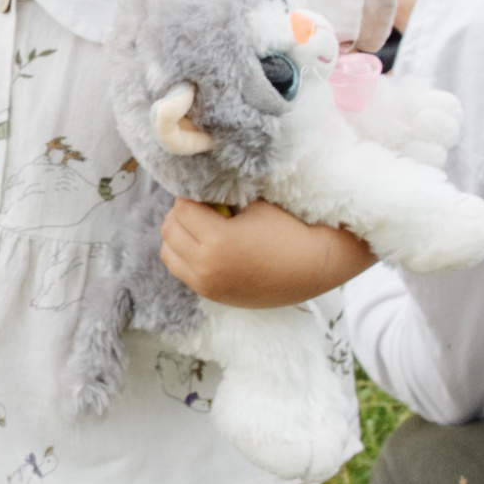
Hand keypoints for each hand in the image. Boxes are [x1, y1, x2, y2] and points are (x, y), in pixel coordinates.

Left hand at [161, 197, 373, 308]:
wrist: (314, 268)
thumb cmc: (289, 229)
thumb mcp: (253, 205)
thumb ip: (221, 198)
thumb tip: (196, 189)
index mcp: (217, 240)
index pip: (181, 209)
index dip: (189, 196)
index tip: (201, 192)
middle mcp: (207, 266)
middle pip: (170, 231)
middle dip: (181, 214)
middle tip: (199, 206)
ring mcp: (208, 285)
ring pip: (169, 254)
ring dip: (178, 237)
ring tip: (199, 227)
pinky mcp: (213, 295)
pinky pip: (183, 272)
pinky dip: (186, 256)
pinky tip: (206, 247)